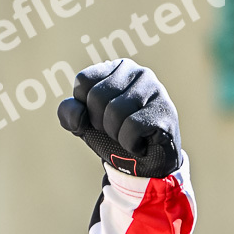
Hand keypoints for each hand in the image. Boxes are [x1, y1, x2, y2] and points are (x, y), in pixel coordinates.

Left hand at [57, 59, 180, 177]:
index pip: (83, 80)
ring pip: (115, 112)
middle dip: (99, 122)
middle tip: (115, 129)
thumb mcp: (84, 124)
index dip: (85, 107)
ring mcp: (155, 89)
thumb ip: (68, 113)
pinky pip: (132, 127)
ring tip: (128, 135)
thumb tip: (79, 113)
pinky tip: (141, 143)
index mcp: (116, 69)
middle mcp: (138, 72)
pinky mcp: (165, 111)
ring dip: (115, 134)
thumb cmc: (115, 136)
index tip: (99, 117)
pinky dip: (130, 143)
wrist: (145, 164)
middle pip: (97, 96)